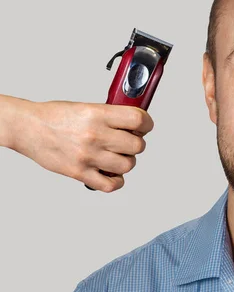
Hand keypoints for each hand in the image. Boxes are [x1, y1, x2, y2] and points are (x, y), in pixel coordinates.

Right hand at [14, 100, 153, 191]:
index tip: (144, 126)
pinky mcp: (79, 173)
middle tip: (127, 141)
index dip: (146, 124)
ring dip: (126, 161)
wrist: (28, 128)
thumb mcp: (87, 107)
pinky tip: (111, 173)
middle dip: (136, 143)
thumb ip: (111, 116)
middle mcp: (94, 135)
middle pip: (137, 145)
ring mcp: (87, 156)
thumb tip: (136, 124)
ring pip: (128, 165)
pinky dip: (116, 181)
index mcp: (98, 115)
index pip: (138, 120)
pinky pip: (110, 185)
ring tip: (116, 156)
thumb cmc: (55, 117)